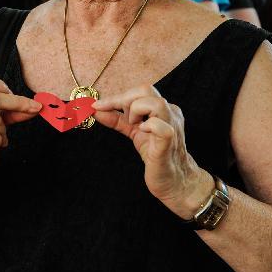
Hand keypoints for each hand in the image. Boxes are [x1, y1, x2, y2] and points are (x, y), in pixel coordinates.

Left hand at [93, 85, 212, 219]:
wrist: (175, 181)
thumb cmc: (157, 156)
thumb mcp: (134, 133)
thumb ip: (117, 120)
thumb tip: (97, 109)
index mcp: (161, 110)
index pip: (139, 91)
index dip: (115, 97)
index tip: (97, 105)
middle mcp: (169, 113)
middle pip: (146, 90)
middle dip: (125, 101)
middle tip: (123, 120)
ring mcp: (172, 126)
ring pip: (156, 103)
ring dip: (136, 111)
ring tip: (135, 127)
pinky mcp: (169, 142)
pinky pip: (160, 127)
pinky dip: (148, 126)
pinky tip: (143, 133)